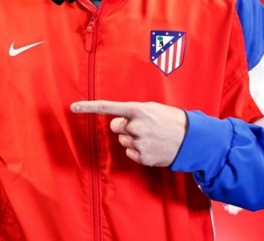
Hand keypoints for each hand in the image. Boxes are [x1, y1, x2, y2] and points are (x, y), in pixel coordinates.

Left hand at [71, 100, 186, 166]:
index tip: (73, 107)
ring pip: (123, 141)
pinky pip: (130, 153)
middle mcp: (136, 126)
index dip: (88, 107)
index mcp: (138, 110)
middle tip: (141, 126)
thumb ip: (133, 112)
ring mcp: (139, 143)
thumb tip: (117, 121)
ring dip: (133, 139)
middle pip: (115, 127)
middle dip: (124, 127)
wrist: (191, 138)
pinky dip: (138, 151)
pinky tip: (152, 147)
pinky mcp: (143, 157)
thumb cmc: (171, 120)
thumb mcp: (152, 108)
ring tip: (151, 137)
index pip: (108, 107)